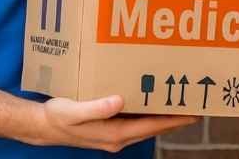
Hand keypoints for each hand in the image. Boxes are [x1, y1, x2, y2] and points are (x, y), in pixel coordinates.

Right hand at [23, 95, 198, 152]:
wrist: (43, 127)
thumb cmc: (58, 117)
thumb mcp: (73, 111)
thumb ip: (96, 107)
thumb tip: (119, 100)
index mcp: (115, 133)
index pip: (152, 126)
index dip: (174, 120)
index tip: (194, 112)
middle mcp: (119, 137)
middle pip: (155, 128)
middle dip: (175, 117)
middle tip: (195, 104)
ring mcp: (115, 135)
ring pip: (147, 126)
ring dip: (163, 116)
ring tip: (179, 102)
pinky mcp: (110, 129)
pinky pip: (136, 123)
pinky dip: (148, 114)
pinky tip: (152, 102)